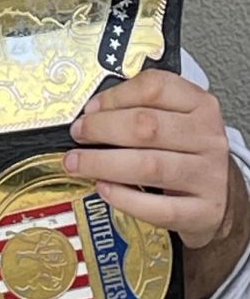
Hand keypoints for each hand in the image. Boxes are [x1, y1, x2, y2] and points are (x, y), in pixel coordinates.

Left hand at [64, 70, 231, 248]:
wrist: (221, 193)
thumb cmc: (186, 150)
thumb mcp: (173, 117)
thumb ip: (137, 108)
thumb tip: (90, 113)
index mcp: (198, 104)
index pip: (155, 88)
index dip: (114, 96)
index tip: (89, 108)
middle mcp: (207, 137)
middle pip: (147, 127)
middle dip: (101, 129)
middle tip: (78, 135)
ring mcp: (208, 176)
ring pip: (150, 166)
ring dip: (103, 163)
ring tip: (77, 163)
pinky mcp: (204, 211)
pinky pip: (160, 208)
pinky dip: (126, 198)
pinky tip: (104, 189)